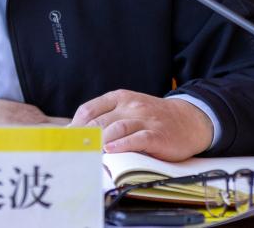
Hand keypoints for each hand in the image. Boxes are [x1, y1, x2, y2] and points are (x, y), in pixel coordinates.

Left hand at [70, 90, 212, 160]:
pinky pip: (137, 138)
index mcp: (119, 97)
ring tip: (86, 155)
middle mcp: (130, 105)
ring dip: (98, 142)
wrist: (189, 119)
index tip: (63, 141)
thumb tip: (77, 134)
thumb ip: (106, 117)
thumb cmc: (152, 118)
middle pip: (98, 121)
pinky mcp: (157, 134)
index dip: (73, 126)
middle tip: (69, 152)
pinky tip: (111, 151)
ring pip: (115, 128)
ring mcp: (144, 119)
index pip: (88, 109)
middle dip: (81, 138)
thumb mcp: (128, 109)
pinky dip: (122, 145)